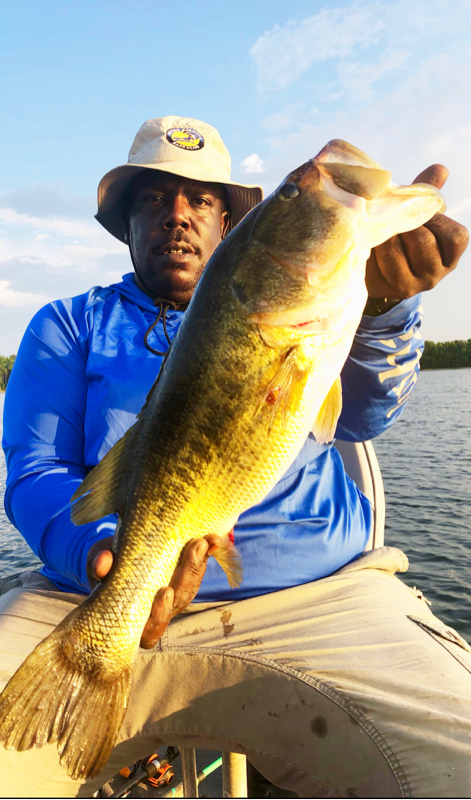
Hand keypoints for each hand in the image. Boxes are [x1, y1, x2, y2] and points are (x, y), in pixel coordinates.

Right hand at [87, 534, 221, 648]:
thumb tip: (102, 564)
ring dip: (199, 563)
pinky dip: (207, 554)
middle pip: (179, 601)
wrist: (116, 553)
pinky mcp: (184, 575)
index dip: (161, 613)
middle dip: (187, 576)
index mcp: (136, 618)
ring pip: (191, 585)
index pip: (152, 628)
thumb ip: (99, 566)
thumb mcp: (99, 566)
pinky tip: (214, 538)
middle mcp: (159, 609)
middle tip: (193, 551)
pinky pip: (198, 568)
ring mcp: (174, 593)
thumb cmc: (105, 568)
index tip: (164, 592)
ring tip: (203, 542)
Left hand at [365, 164, 468, 300]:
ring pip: (404, 252)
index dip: (435, 221)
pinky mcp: (401, 289)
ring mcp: (421, 283)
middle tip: (392, 221)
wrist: (373, 266)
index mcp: (451, 251)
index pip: (456, 236)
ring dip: (389, 236)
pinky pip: (389, 263)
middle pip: (425, 242)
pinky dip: (379, 249)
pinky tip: (374, 244)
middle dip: (405, 226)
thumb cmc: (399, 235)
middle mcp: (440, 271)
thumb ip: (427, 193)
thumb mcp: (414, 214)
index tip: (418, 215)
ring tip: (382, 231)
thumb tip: (440, 169)